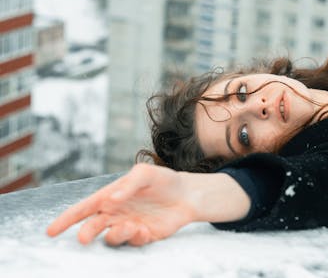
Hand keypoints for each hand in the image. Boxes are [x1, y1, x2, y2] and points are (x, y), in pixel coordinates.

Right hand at [46, 163, 195, 245]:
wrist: (186, 194)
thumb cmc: (163, 180)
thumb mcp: (146, 174)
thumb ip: (129, 185)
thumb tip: (111, 199)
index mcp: (110, 196)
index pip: (84, 208)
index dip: (66, 219)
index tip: (50, 231)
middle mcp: (116, 213)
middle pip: (93, 227)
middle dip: (87, 233)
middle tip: (84, 237)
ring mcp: (129, 225)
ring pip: (112, 237)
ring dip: (117, 234)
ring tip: (133, 226)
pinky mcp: (143, 236)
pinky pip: (134, 242)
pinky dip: (137, 238)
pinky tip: (147, 230)